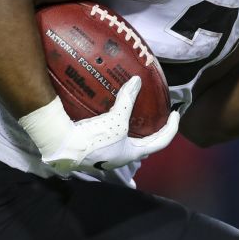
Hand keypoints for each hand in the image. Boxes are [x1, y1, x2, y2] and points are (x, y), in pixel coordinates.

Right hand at [18, 76, 179, 174]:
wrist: (63, 146)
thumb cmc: (94, 138)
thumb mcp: (115, 119)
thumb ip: (128, 100)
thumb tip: (137, 80)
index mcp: (132, 154)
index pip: (161, 142)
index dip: (171, 128)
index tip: (176, 114)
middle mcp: (121, 159)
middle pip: (143, 149)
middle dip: (152, 138)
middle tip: (156, 122)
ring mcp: (106, 158)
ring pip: (126, 147)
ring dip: (133, 138)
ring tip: (135, 123)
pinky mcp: (93, 153)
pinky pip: (110, 144)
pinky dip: (116, 135)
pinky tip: (110, 126)